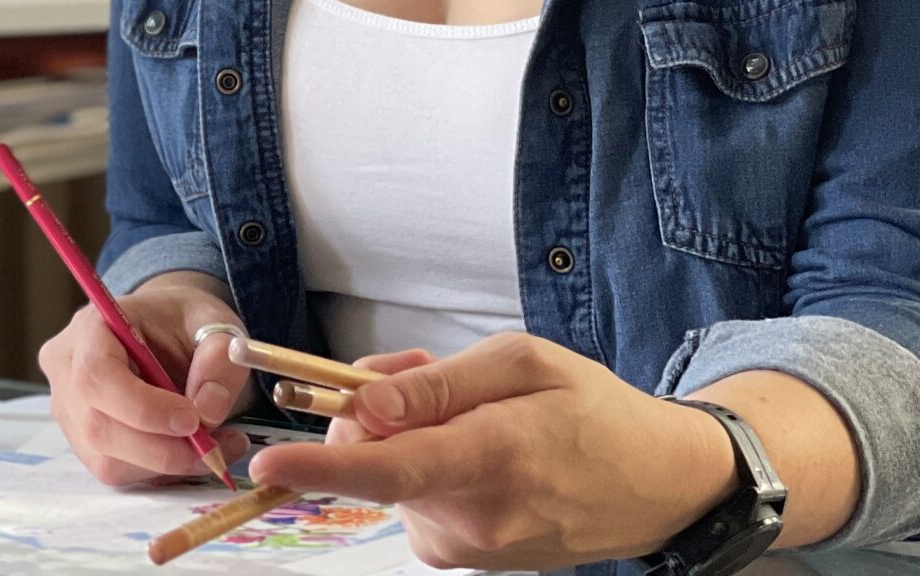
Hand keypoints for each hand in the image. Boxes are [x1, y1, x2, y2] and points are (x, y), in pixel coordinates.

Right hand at [39, 273, 250, 486]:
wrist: (165, 329)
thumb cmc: (181, 322)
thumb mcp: (213, 322)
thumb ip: (218, 357)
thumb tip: (209, 409)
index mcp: (89, 327)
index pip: (96, 376)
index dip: (142, 408)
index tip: (192, 420)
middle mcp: (66, 369)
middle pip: (97, 427)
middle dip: (161, 449)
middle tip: (214, 447)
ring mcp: (69, 409)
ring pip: (106, 460)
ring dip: (165, 464)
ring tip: (213, 446)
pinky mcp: (82, 441)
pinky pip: (116, 470)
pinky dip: (159, 470)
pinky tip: (189, 450)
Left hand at [247, 333, 739, 568]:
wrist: (653, 484)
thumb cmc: (589, 408)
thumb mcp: (522, 363)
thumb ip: (436, 385)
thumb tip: (364, 405)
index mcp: (490, 460)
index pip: (388, 469)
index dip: (320, 467)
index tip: (267, 462)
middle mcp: (471, 518)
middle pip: (373, 457)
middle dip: (374, 407)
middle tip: (425, 373)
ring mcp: (466, 548)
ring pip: (388, 473)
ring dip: (403, 432)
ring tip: (471, 413)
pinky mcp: (463, 557)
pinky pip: (410, 495)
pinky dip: (420, 462)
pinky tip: (471, 446)